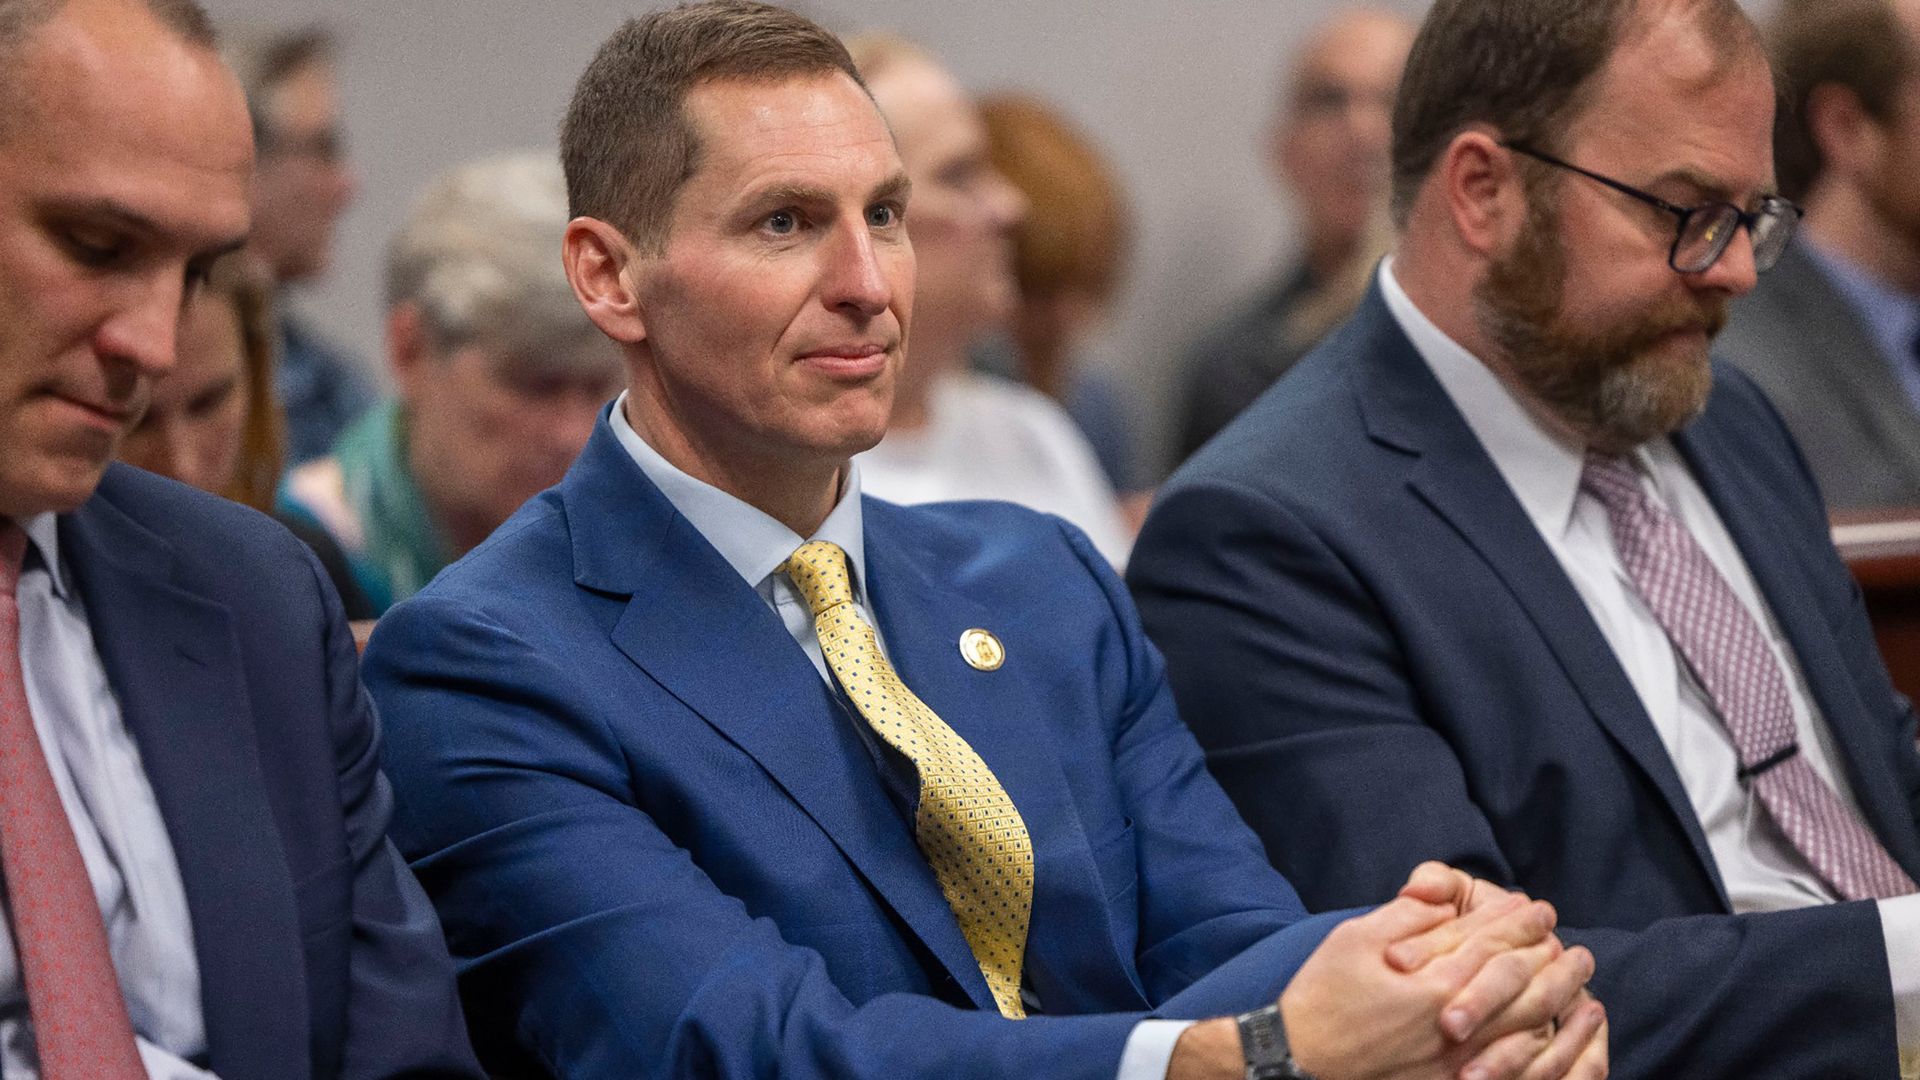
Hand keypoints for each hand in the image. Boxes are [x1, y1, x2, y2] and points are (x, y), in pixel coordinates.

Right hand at [1279, 885, 1586, 1078]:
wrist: (1299, 1062)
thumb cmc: (1322, 995)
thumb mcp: (1355, 938)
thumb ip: (1407, 916)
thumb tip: (1446, 903)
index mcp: (1434, 979)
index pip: (1491, 941)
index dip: (1518, 922)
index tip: (1540, 910)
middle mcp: (1455, 1020)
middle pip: (1520, 985)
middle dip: (1551, 963)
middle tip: (1577, 950)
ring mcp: (1456, 1059)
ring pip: (1524, 1028)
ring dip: (1554, 1004)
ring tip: (1579, 989)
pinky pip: (1509, 1070)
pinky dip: (1536, 1052)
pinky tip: (1548, 1037)